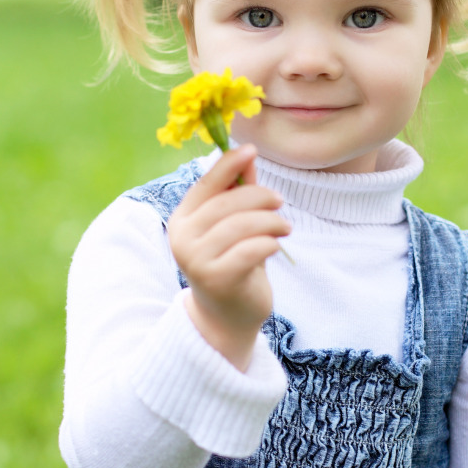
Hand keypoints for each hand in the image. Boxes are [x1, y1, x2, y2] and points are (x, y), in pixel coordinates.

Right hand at [167, 144, 290, 369]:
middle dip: (260, 197)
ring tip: (285, 227)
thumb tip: (247, 154)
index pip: (206, 184)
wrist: (227, 318)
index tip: (251, 150)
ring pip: (241, 224)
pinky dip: (270, 242)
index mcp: (183, 219)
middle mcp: (182, 237)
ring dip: (271, 221)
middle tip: (280, 203)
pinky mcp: (217, 279)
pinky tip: (276, 246)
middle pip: (227, 203)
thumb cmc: (234, 264)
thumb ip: (238, 192)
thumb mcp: (235, 226)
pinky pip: (251, 249)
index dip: (228, 164)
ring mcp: (196, 260)